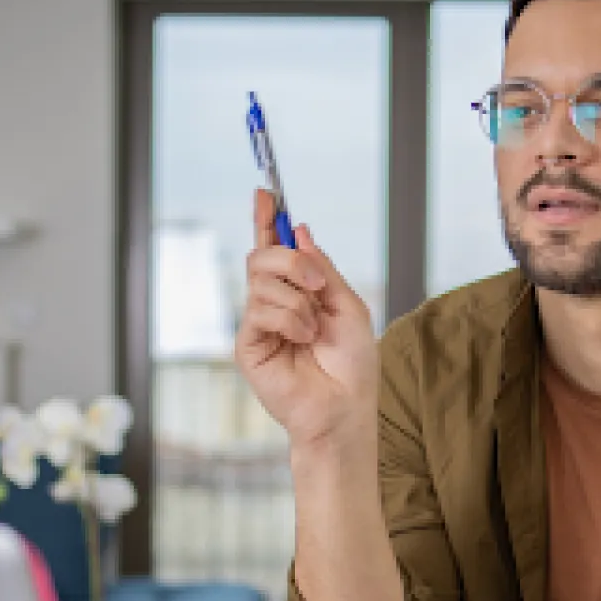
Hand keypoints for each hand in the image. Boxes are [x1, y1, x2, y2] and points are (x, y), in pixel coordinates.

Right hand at [233, 189, 378, 448]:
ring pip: (260, 280)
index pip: (275, 248)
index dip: (268, 219)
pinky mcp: (248, 344)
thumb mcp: (347, 305)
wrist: (344, 407)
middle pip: (261, 256)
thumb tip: (301, 231)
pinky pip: (259, 310)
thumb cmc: (351, 364)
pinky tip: (302, 340)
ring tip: (313, 330)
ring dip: (297, 300)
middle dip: (290, 260)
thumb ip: (322, 269)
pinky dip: (288, 319)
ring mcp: (259, 323)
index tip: (265, 193)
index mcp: (299, 291)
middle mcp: (274, 302)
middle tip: (317, 284)